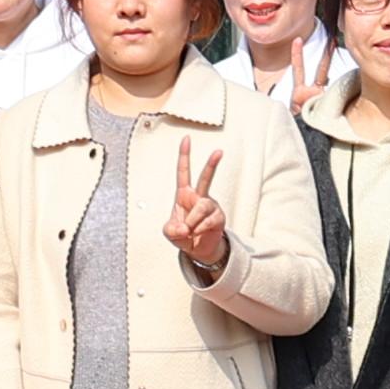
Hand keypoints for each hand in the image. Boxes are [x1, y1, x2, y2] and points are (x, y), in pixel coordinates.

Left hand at [162, 138, 229, 281]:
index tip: (186, 139)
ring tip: (190, 230)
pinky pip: (208, 221)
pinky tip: (198, 233)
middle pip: (205, 178)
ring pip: (202, 206)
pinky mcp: (218, 217)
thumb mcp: (170, 232)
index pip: (183, 172)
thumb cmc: (183, 235)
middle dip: (212, 164)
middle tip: (219, 151)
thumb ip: (172, 230)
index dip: (184, 155)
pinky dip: (199, 229)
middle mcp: (198, 197)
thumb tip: (184, 228)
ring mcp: (210, 206)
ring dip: (193, 221)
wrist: (198, 250)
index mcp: (184, 194)